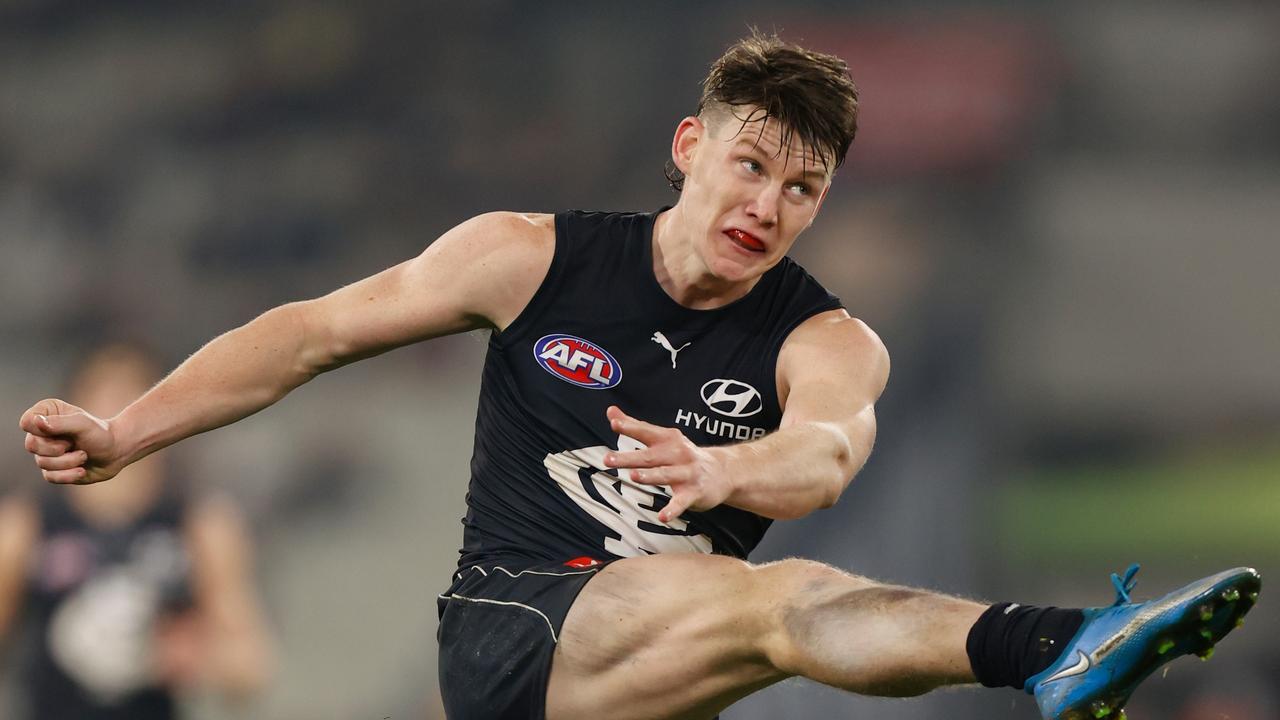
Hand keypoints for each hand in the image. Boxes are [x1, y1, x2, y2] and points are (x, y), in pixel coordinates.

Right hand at [18, 398, 122, 483]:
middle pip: (31, 445)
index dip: (42, 430)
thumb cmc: (100, 433)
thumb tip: (36, 421)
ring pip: (42, 463)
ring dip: (68, 461)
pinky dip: (68, 475)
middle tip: (75, 444)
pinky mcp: (53, 470)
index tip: (65, 429)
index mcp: (45, 413)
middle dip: (57, 448)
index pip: (26, 422)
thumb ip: (60, 422)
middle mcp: (41, 432)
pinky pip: (50, 477)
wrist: (116, 452)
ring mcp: (46, 452)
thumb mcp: (83, 424)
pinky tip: (82, 470)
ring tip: (84, 455)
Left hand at [601, 405, 732, 522]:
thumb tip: (610, 411)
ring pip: (666, 475)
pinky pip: (681, 502)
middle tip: (608, 459)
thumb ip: (635, 426)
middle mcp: (677, 453)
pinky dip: (673, 509)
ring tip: (634, 476)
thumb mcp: (663, 438)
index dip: (630, 427)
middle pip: (650, 456)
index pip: (646, 431)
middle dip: (629, 457)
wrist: (724, 471)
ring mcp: (687, 473)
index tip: (614, 422)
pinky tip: (663, 517)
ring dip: (650, 476)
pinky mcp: (694, 492)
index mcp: (667, 439)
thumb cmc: (684, 455)